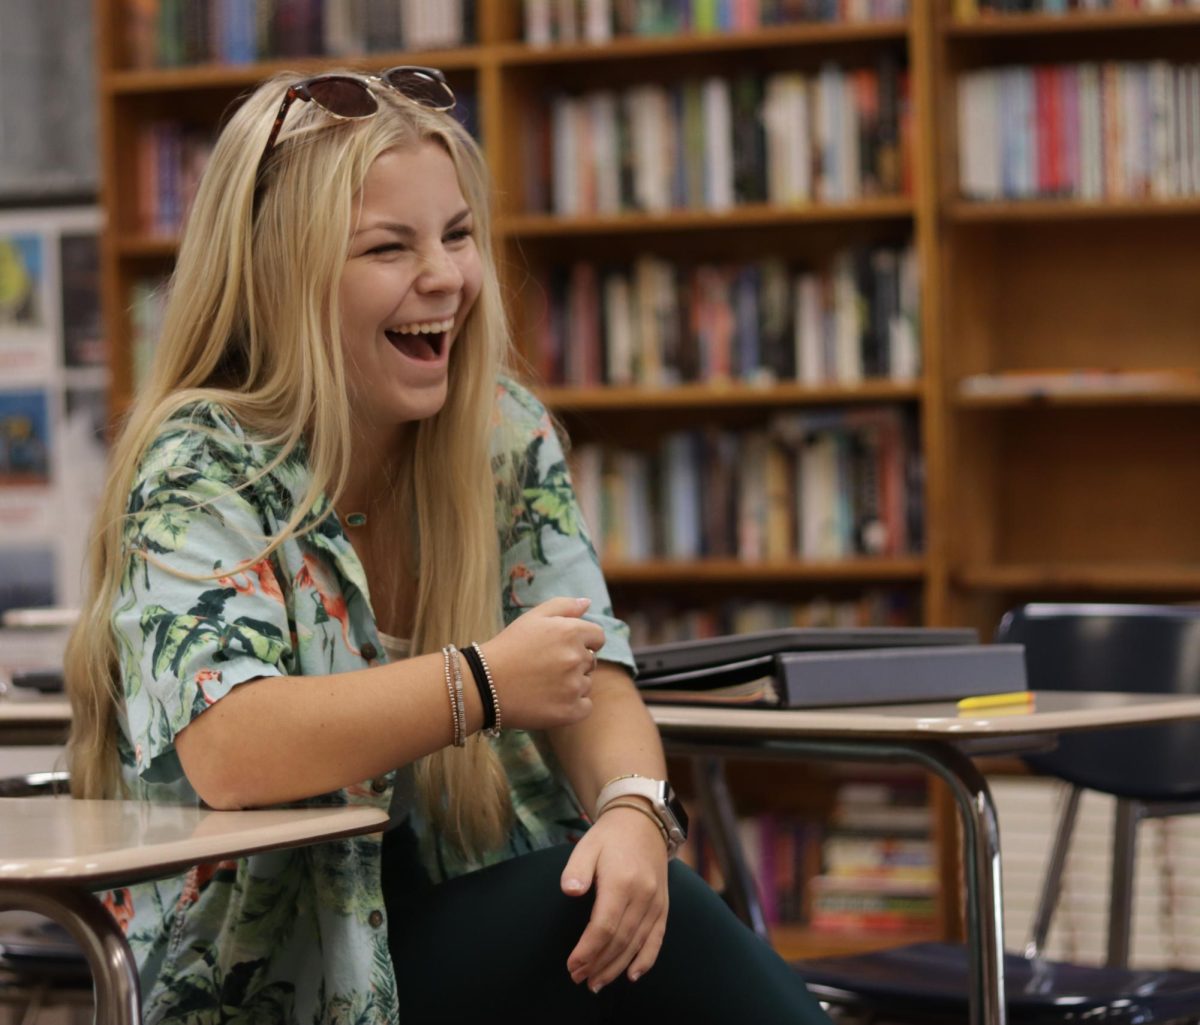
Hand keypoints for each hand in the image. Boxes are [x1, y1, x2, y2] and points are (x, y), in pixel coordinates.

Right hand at [479, 597, 605, 730]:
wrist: (484, 684)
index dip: (584, 642)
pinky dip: (573, 706)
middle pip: (591, 661)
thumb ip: (564, 606)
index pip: (598, 637)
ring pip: (586, 684)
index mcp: (571, 632)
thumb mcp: (533, 617)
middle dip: (575, 663)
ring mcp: (574, 686)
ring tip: (543, 684)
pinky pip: (585, 706)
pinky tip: (551, 700)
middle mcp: (577, 658)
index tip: (563, 649)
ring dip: (572, 684)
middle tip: (546, 667)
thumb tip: (587, 602)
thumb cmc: (508, 647)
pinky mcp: (569, 711)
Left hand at [560, 801, 669, 991]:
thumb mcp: (587, 845)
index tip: (572, 966)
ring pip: (637, 943)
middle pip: (621, 940)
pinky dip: (646, 959)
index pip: (604, 926)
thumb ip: (577, 869)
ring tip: (598, 983)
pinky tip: (632, 975)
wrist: (643, 822)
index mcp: (621, 882)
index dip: (588, 950)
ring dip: (617, 967)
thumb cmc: (609, 837)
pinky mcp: (663, 905)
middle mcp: (643, 895)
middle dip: (598, 964)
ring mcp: (656, 901)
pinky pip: (657, 938)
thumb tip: (569, 890)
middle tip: (580, 979)